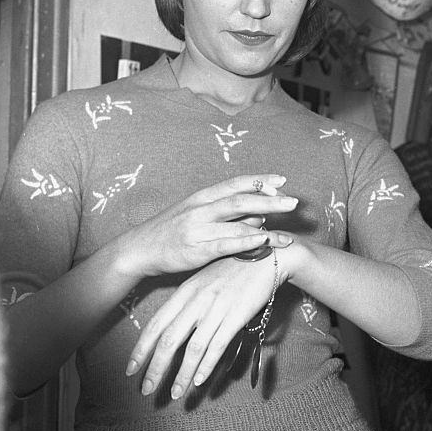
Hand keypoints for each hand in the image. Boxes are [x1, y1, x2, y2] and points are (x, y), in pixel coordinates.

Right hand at [122, 174, 297, 278]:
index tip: (282, 179)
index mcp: (202, 197)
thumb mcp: (195, 214)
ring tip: (287, 233)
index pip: (236, 184)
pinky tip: (264, 242)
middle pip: (241, 200)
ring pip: (238, 223)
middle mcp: (201, 209)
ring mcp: (198, 228)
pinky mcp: (196, 249)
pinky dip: (247, 242)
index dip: (260, 181)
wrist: (137, 250)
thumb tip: (259, 214)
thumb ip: (224, 212)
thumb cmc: (170, 232)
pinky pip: (227, 244)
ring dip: (266, 226)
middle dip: (270, 201)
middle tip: (294, 202)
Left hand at [126, 250, 281, 398]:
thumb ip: (189, 301)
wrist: (268, 257)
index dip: (141, 349)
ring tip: (175, 393)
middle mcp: (197, 301)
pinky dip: (207, 365)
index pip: (156, 324)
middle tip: (146, 389)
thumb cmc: (236, 268)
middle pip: (170, 340)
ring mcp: (217, 309)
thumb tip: (174, 325)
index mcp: (186, 291)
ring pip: (193, 348)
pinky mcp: (237, 316)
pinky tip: (200, 380)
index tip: (131, 368)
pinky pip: (218, 345)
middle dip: (155, 368)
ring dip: (182, 374)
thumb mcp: (205, 280)